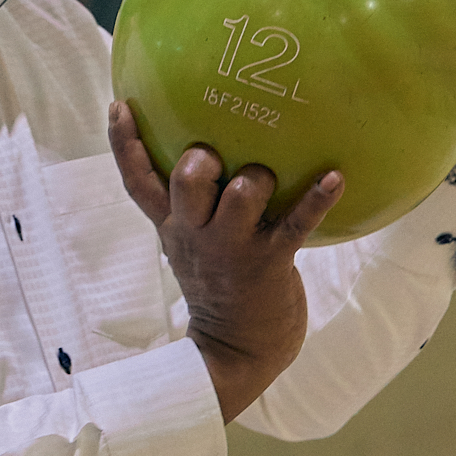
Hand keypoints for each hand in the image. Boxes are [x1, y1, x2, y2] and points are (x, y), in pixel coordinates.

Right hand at [109, 103, 342, 421]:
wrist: (238, 351)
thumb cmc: (221, 288)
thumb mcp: (190, 249)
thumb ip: (193, 209)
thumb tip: (211, 159)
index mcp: (174, 229)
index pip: (138, 184)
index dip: (125, 145)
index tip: (119, 104)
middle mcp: (197, 235)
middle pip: (186, 182)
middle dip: (201, 160)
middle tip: (217, 158)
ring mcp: (233, 250)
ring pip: (241, 194)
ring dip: (258, 177)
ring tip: (270, 177)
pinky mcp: (270, 263)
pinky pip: (296, 224)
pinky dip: (317, 198)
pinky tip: (335, 177)